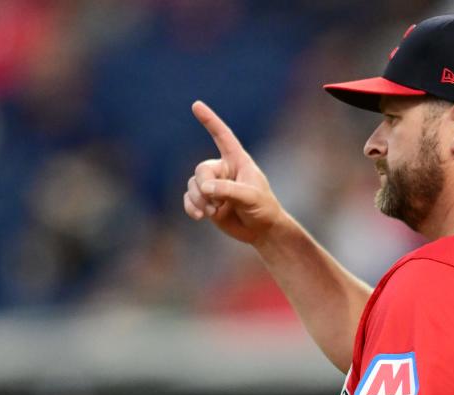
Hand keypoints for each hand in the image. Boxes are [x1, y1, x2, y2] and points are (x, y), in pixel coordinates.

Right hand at [184, 100, 284, 244]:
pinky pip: (189, 198)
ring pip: (193, 185)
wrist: (262, 231)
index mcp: (238, 161)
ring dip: (198, 200)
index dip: (210, 121)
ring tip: (211, 212)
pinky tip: (199, 217)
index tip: (196, 105)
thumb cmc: (264, 209)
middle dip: (204, 187)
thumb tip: (205, 188)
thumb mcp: (251, 197)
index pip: (223, 137)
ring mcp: (214, 186)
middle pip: (202, 170)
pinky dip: (191, 207)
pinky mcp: (206, 201)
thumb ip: (229, 190)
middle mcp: (224, 170)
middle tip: (216, 203)